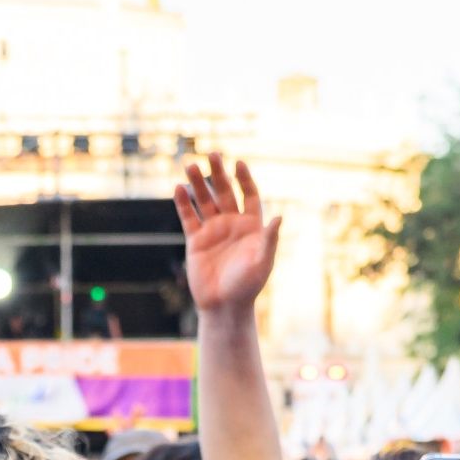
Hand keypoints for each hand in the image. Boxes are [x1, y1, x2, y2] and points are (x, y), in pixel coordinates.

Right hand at [174, 156, 279, 317]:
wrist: (224, 306)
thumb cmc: (248, 286)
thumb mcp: (262, 262)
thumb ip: (269, 239)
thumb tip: (279, 217)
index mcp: (251, 226)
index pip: (249, 195)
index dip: (244, 179)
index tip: (238, 164)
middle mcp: (232, 224)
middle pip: (224, 192)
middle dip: (218, 173)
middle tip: (212, 154)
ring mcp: (213, 231)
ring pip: (204, 201)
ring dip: (198, 183)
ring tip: (190, 165)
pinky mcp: (196, 240)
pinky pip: (189, 217)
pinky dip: (183, 203)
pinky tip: (179, 188)